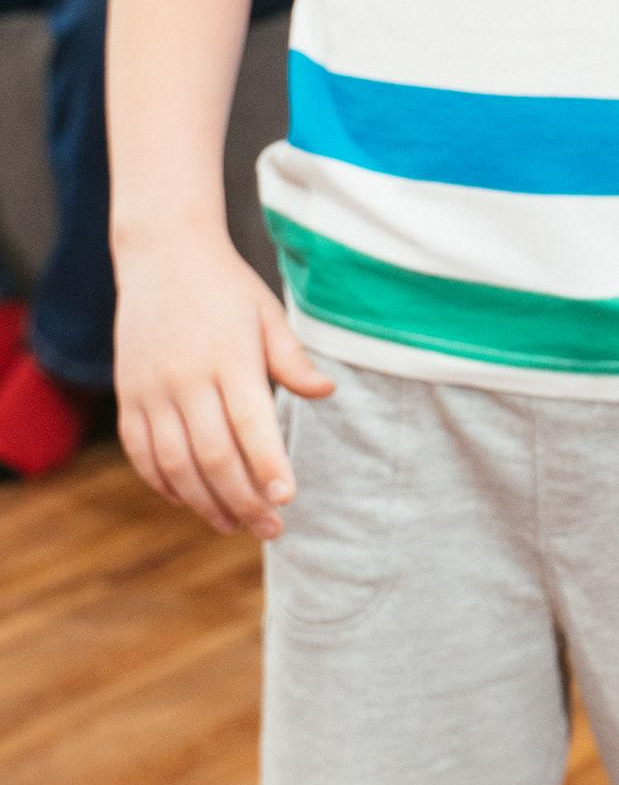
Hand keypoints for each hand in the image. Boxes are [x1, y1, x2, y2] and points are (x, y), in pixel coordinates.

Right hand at [113, 236, 333, 537]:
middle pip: (213, 456)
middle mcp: (185, 380)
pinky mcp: (127, 396)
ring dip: (204, 502)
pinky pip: (141, 452)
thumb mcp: (269, 314)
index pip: (250, 425)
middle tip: (271, 528)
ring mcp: (150, 390)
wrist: (162, 257)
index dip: (267, 466)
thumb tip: (326, 391)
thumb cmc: (228, 289)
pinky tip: (191, 501)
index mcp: (228, 360)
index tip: (287, 499)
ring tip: (235, 526)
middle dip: (243, 500)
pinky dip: (163, 484)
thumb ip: (293, 359)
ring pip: (174, 463)